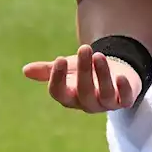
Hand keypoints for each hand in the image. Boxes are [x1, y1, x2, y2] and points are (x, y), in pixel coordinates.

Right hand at [22, 44, 141, 112]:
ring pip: (104, 94)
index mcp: (70, 97)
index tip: (60, 59)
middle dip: (83, 71)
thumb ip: (49, 70)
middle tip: (85, 48)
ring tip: (98, 55)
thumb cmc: (87, 72)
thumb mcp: (68, 68)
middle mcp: (88, 103)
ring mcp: (107, 104)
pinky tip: (121, 76)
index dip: (58, 78)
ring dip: (102, 75)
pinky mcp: (125, 101)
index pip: (59, 93)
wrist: (115, 72)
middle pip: (83, 91)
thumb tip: (25, 70)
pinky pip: (125, 100)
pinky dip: (124, 89)